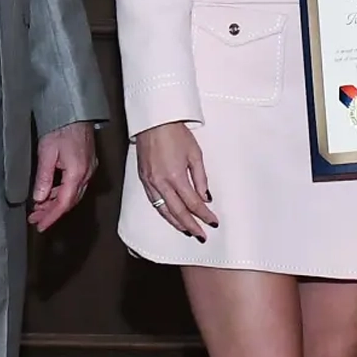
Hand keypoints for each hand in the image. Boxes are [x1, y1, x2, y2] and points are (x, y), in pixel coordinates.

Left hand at [29, 119, 97, 232]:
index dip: (51, 216)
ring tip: (39, 207)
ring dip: (57, 202)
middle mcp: (87, 173)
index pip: (64, 203)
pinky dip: (63, 192)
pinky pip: (76, 185)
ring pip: (73, 194)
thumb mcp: (46, 153)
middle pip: (70, 201)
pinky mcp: (87, 163)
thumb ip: (44, 178)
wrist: (75, 111)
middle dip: (52, 212)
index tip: (40, 225)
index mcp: (77, 173)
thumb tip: (39, 198)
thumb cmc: (61, 128)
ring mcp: (89, 168)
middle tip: (36, 219)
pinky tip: (51, 193)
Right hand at [134, 121, 216, 240]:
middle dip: (191, 226)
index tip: (213, 222)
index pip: (193, 203)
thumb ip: (201, 177)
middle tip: (201, 236)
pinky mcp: (144, 179)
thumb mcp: (195, 153)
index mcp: (176, 176)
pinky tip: (170, 216)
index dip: (204, 215)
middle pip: (178, 212)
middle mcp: (161, 183)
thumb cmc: (175, 133)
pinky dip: (164, 212)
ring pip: (164, 210)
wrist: (153, 121)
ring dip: (177, 223)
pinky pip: (154, 202)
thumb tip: (206, 197)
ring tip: (187, 231)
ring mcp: (150, 182)